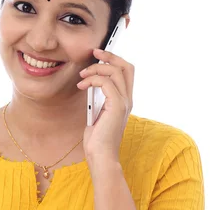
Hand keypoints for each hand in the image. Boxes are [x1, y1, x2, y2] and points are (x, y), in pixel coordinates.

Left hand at [76, 48, 134, 162]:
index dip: (115, 59)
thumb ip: (99, 99)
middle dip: (110, 55)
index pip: (127, 72)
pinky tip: (81, 85)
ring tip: (82, 75)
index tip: (98, 55)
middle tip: (94, 53)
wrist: (101, 156)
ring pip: (116, 71)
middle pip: (126, 66)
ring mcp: (124, 102)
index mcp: (125, 100)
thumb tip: (90, 83)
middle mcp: (128, 99)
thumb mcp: (98, 114)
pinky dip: (92, 79)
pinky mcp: (116, 106)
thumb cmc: (97, 140)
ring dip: (96, 68)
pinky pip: (106, 82)